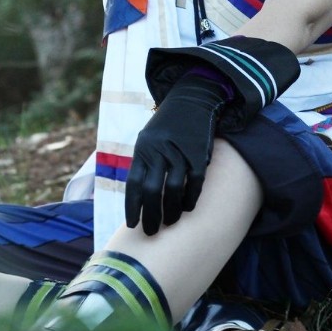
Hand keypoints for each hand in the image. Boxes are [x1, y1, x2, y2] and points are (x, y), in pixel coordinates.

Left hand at [125, 74, 229, 235]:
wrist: (192, 99)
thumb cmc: (167, 125)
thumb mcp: (148, 139)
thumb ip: (144, 163)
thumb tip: (138, 195)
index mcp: (143, 149)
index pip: (133, 184)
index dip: (132, 207)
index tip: (132, 225)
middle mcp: (159, 151)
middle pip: (151, 191)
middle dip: (151, 216)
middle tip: (151, 232)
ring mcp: (179, 152)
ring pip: (173, 190)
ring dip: (171, 211)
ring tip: (170, 222)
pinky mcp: (199, 154)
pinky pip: (194, 182)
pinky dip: (190, 198)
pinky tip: (187, 208)